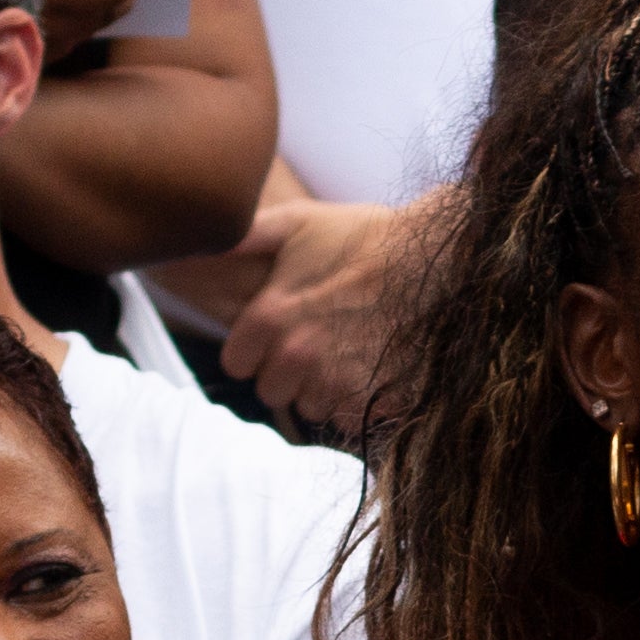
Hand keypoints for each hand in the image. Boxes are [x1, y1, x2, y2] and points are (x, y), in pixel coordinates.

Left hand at [219, 191, 417, 429]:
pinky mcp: (374, 400)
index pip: (237, 365)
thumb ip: (245, 235)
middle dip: (285, 373)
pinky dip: (356, 402)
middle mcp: (299, 356)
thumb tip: (202, 237)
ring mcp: (338, 382)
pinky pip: (348, 418)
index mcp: (271, 317)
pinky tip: (370, 368)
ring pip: (310, 407)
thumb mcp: (298, 221)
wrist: (437, 261)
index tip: (273, 336)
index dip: (253, 350)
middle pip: (271, 392)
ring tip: (345, 354)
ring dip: (321, 389)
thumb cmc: (365, 237)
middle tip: (313, 344)